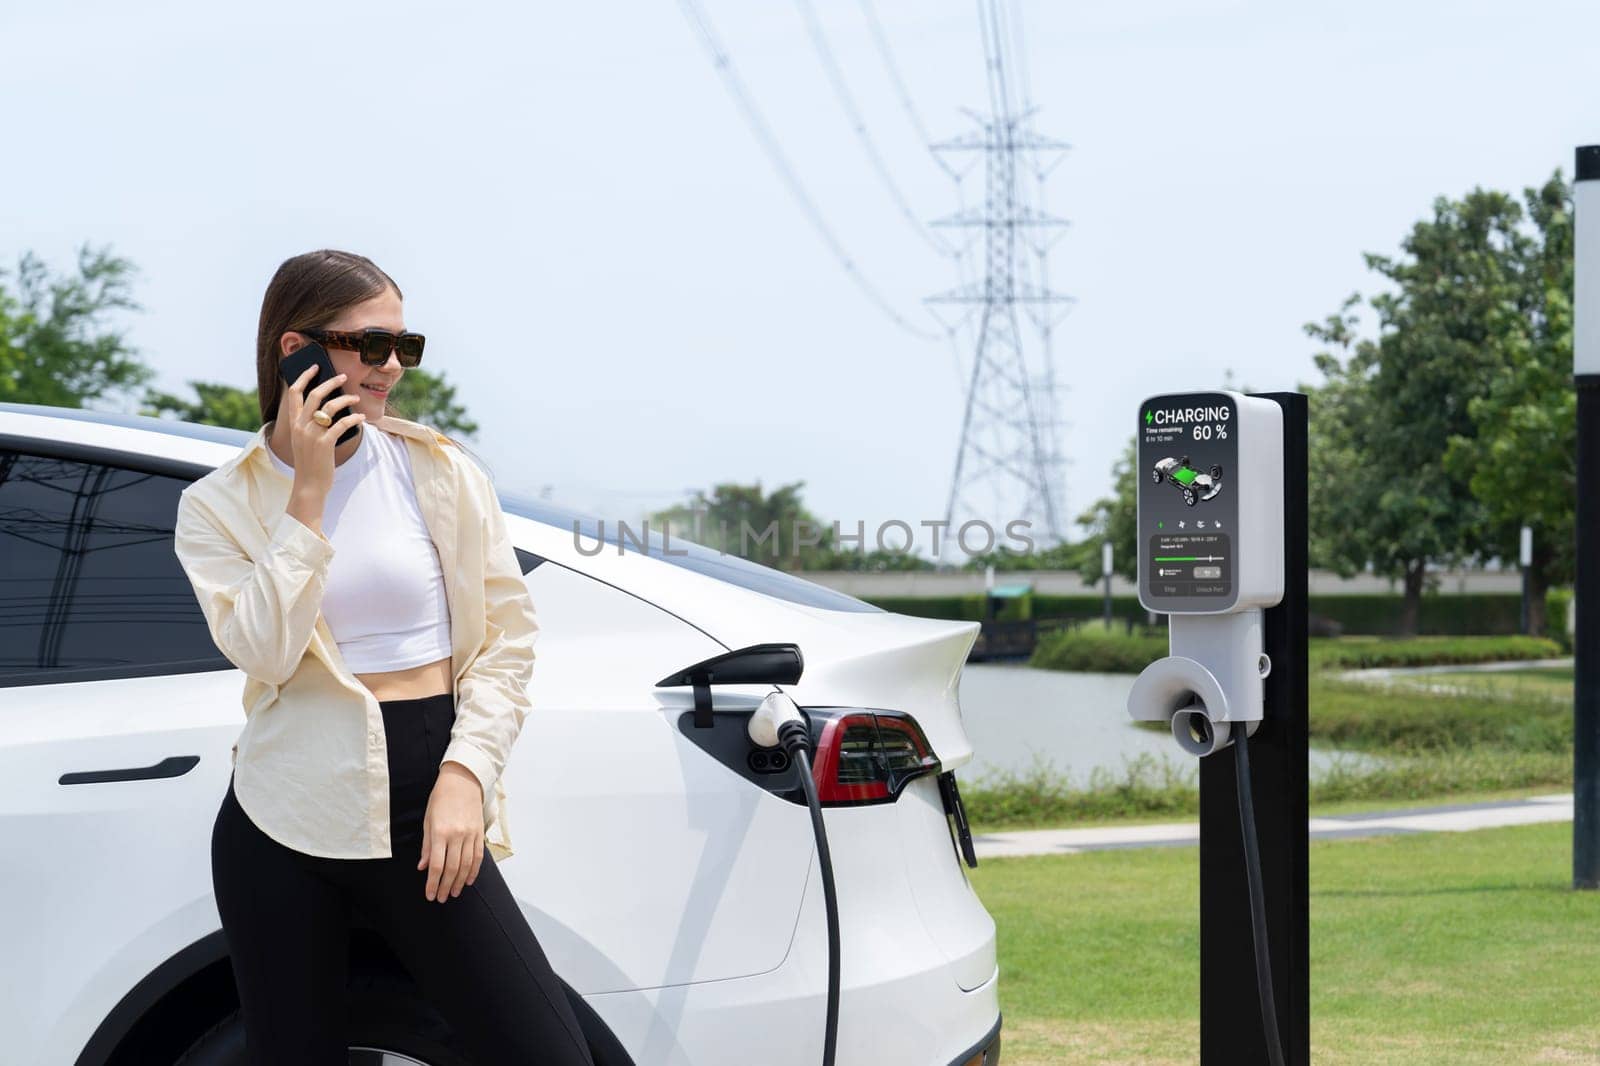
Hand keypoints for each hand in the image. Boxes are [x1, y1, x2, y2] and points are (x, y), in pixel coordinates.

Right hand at [283, 365, 363, 496]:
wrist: (309, 485)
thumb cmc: (310, 462)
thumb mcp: (305, 440)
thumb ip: (311, 424)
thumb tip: (330, 407)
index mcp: (294, 423)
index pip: (294, 393)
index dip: (304, 377)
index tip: (315, 367)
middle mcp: (300, 426)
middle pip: (313, 394)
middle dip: (330, 382)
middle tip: (343, 376)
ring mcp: (312, 435)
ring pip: (329, 406)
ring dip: (345, 399)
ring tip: (355, 398)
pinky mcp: (325, 444)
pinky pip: (342, 424)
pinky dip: (354, 418)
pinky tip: (361, 417)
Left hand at [418, 761, 485, 901]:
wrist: (463, 780)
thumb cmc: (441, 798)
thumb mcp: (428, 820)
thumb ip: (426, 845)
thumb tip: (422, 867)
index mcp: (440, 832)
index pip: (436, 865)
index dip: (432, 883)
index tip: (429, 894)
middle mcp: (457, 835)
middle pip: (452, 868)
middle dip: (445, 886)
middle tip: (441, 898)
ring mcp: (471, 834)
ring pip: (467, 865)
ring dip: (459, 882)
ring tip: (453, 892)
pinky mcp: (480, 833)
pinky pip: (478, 856)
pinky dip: (474, 871)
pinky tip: (468, 880)